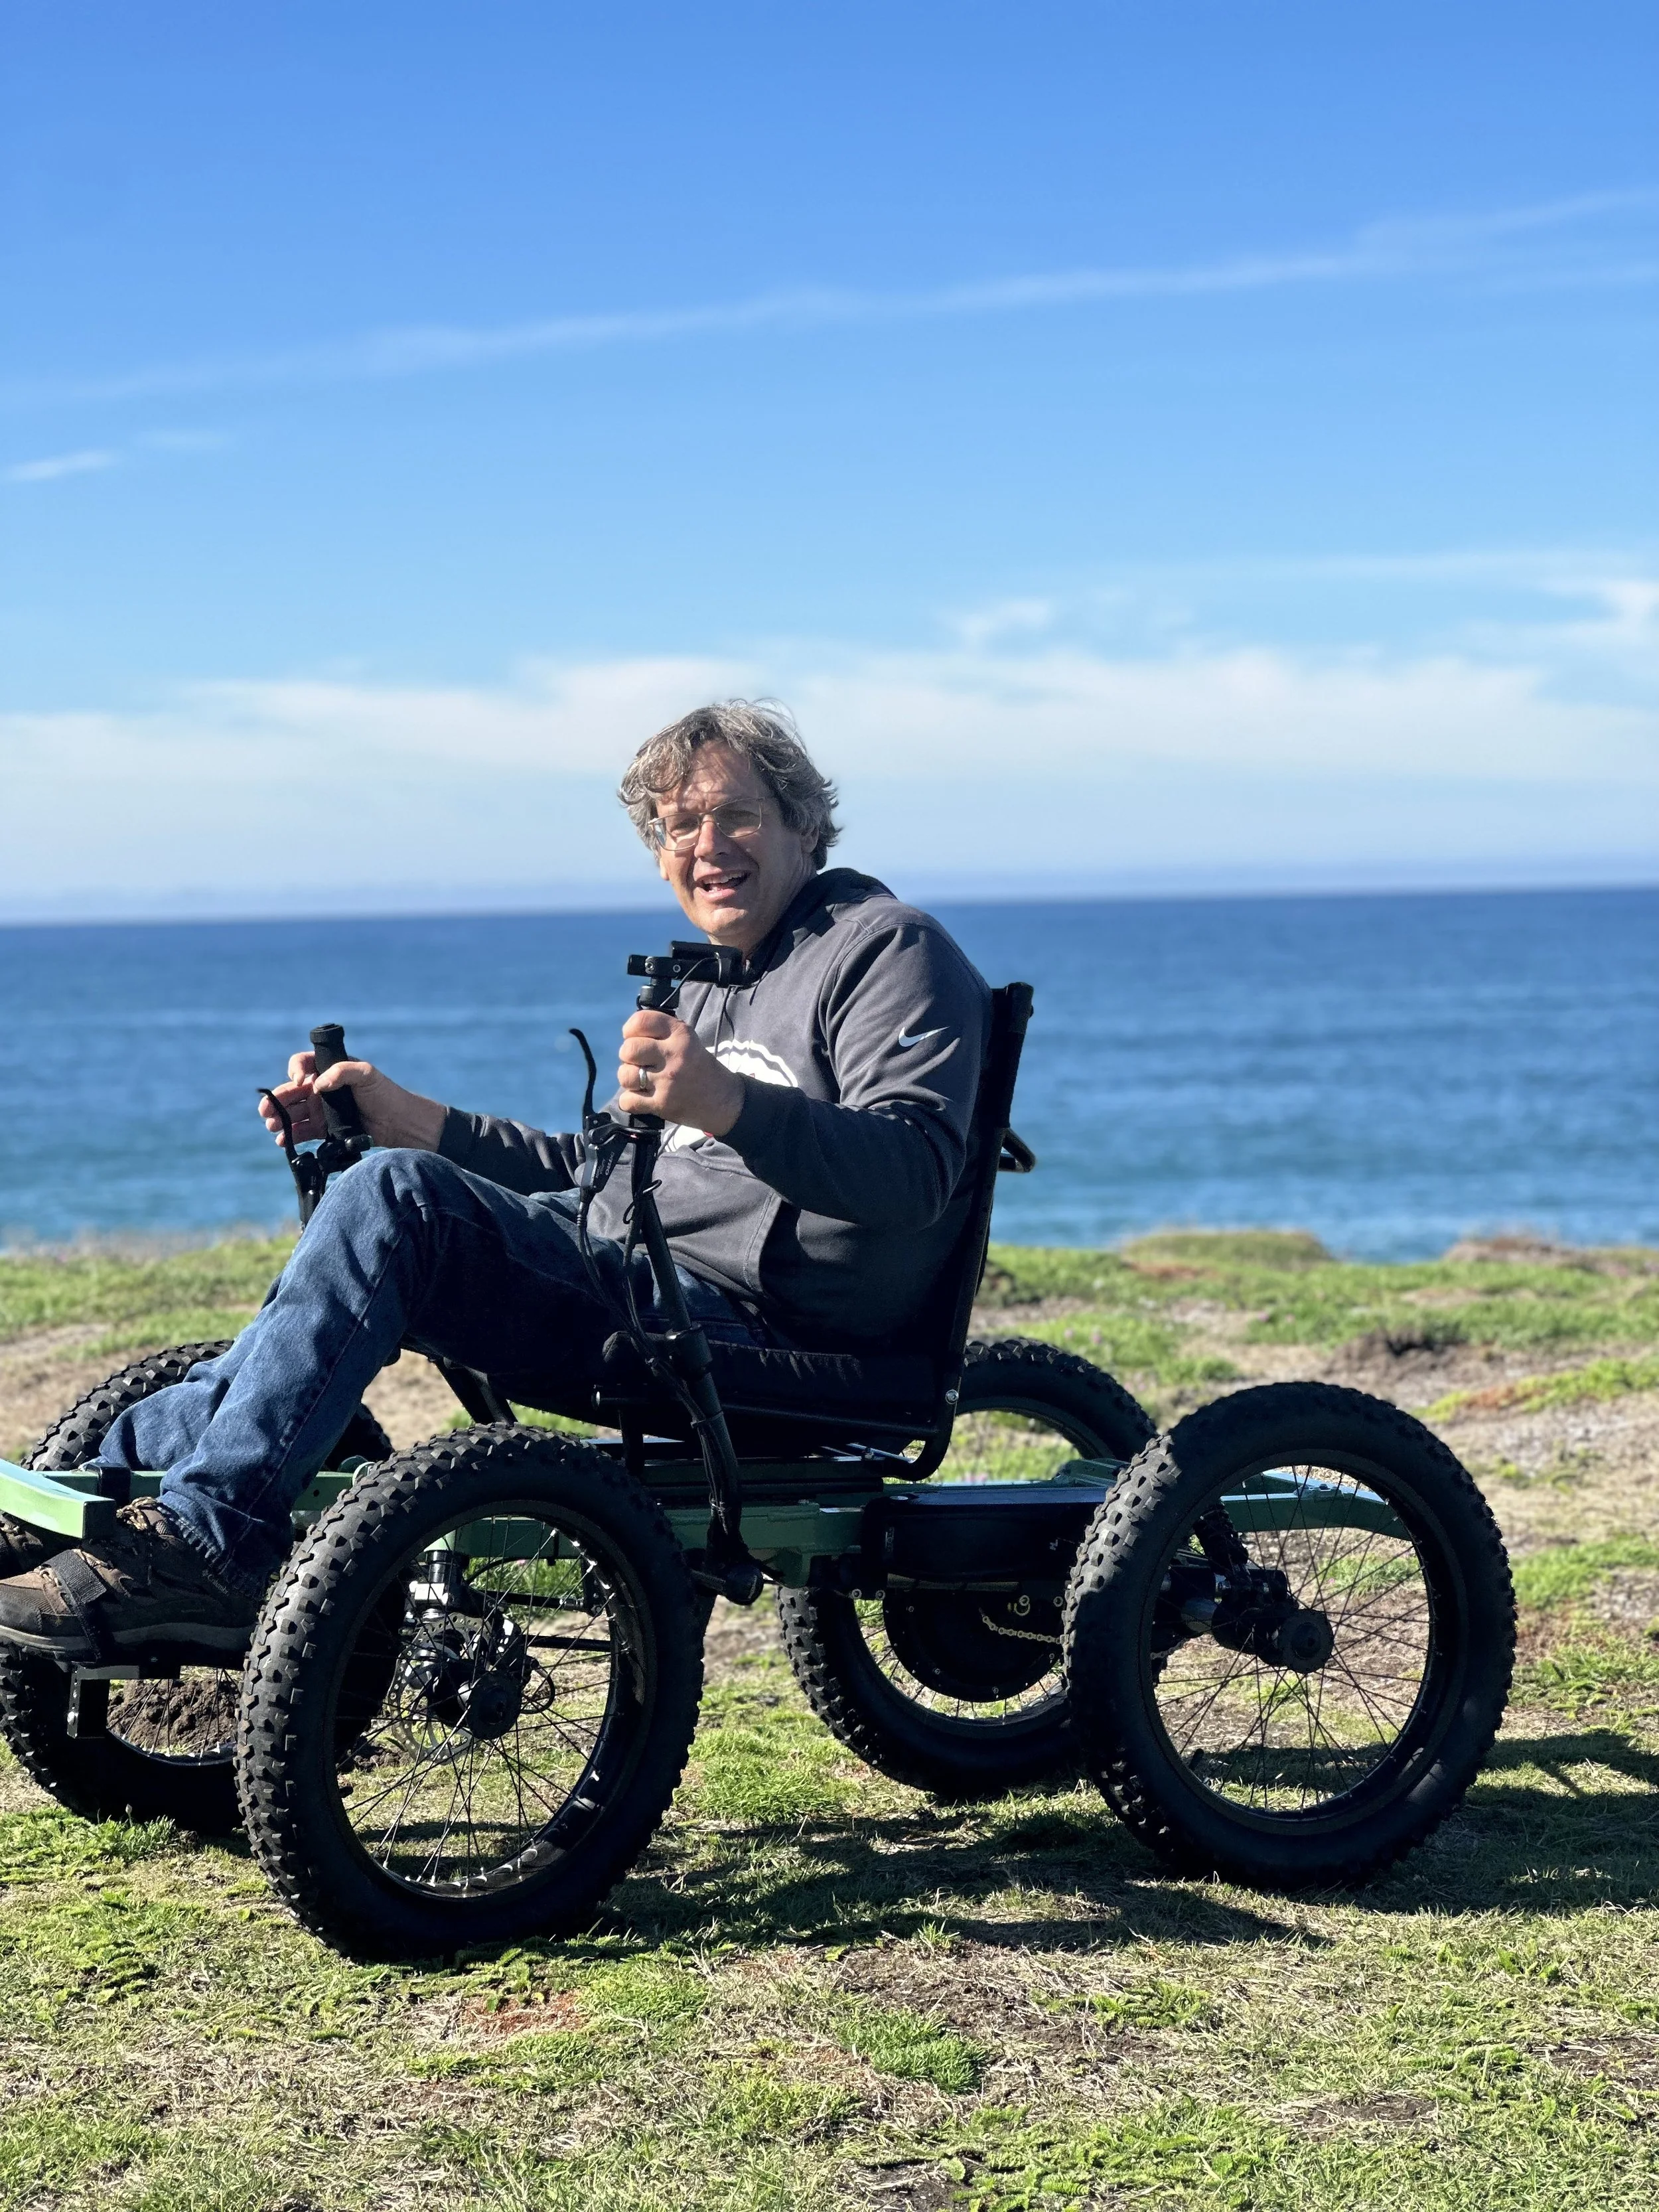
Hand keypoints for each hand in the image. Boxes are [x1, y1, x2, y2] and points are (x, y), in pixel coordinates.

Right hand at [257, 1051, 446, 1151]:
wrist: (400, 1124)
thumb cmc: (386, 1094)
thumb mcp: (367, 1074)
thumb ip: (343, 1071)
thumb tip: (318, 1083)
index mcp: (330, 1069)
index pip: (303, 1064)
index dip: (295, 1070)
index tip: (299, 1081)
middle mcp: (323, 1089)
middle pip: (292, 1091)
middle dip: (277, 1099)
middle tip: (267, 1110)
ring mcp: (322, 1110)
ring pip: (294, 1112)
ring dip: (280, 1118)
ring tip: (271, 1125)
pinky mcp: (326, 1129)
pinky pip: (304, 1132)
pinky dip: (292, 1135)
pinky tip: (283, 1140)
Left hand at [616, 1011, 742, 1135]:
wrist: (723, 1100)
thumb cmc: (699, 1067)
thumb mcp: (688, 1040)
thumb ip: (662, 1032)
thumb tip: (630, 1031)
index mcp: (681, 1034)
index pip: (641, 1021)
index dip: (630, 1029)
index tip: (634, 1037)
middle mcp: (674, 1055)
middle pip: (628, 1049)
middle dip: (628, 1056)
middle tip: (639, 1062)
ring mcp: (668, 1081)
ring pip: (625, 1075)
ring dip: (629, 1079)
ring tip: (641, 1081)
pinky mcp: (663, 1104)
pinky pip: (628, 1101)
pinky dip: (630, 1101)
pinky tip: (642, 1098)